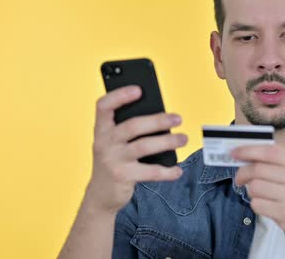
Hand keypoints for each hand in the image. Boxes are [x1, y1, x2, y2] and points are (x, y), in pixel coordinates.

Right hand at [86, 85, 186, 213]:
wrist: (101, 194)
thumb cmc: (114, 160)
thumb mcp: (114, 143)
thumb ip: (129, 129)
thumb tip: (162, 117)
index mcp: (101, 129)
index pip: (103, 106)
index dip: (119, 96)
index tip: (139, 89)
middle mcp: (104, 143)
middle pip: (133, 126)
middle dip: (158, 121)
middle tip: (178, 118)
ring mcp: (112, 160)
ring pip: (144, 146)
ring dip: (168, 142)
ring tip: (183, 139)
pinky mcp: (123, 177)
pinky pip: (150, 172)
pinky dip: (167, 171)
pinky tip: (177, 170)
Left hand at [232, 144, 284, 247]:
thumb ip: (279, 162)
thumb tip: (247, 154)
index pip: (270, 151)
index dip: (248, 150)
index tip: (234, 152)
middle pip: (258, 169)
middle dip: (243, 173)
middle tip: (240, 178)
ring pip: (255, 187)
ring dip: (251, 190)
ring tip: (259, 193)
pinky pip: (257, 204)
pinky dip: (256, 204)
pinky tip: (266, 205)